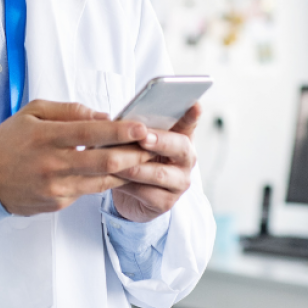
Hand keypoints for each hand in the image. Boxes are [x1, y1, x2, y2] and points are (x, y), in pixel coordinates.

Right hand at [0, 99, 153, 216]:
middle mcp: (52, 164)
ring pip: (102, 180)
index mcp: (45, 136)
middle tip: (153, 146)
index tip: (140, 126)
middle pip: (103, 162)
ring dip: (126, 171)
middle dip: (133, 154)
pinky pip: (88, 190)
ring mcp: (56, 188)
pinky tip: (118, 172)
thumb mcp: (31, 113)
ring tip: (143, 159)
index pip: (89, 132)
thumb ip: (68, 111)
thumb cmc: (9, 141)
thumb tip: (101, 116)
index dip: (119, 131)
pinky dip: (105, 181)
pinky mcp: (58, 204)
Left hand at [111, 102, 200, 222]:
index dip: (192, 114)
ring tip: (115, 160)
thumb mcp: (134, 138)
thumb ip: (133, 128)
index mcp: (180, 136)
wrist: (130, 192)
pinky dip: (127, 184)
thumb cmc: (133, 155)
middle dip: (160, 140)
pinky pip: (146, 193)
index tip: (194, 104)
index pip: (188, 122)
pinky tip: (113, 178)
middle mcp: (186, 159)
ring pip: (159, 173)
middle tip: (143, 137)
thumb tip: (115, 120)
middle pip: (180, 146)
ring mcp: (179, 182)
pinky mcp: (166, 202)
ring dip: (135, 166)